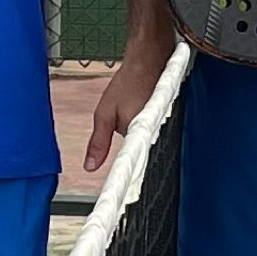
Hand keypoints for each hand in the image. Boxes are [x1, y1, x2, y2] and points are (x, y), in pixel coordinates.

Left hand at [85, 32, 174, 171]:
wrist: (150, 59)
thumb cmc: (129, 82)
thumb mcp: (104, 112)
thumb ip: (98, 141)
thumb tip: (90, 167)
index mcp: (140, 135)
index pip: (131, 167)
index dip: (123, 182)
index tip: (115, 196)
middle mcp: (156, 134)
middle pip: (141, 157)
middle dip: (131, 160)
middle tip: (122, 162)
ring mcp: (163, 128)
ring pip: (147, 146)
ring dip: (138, 148)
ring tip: (133, 140)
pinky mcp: (166, 122)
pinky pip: (154, 136)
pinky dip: (145, 136)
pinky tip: (142, 128)